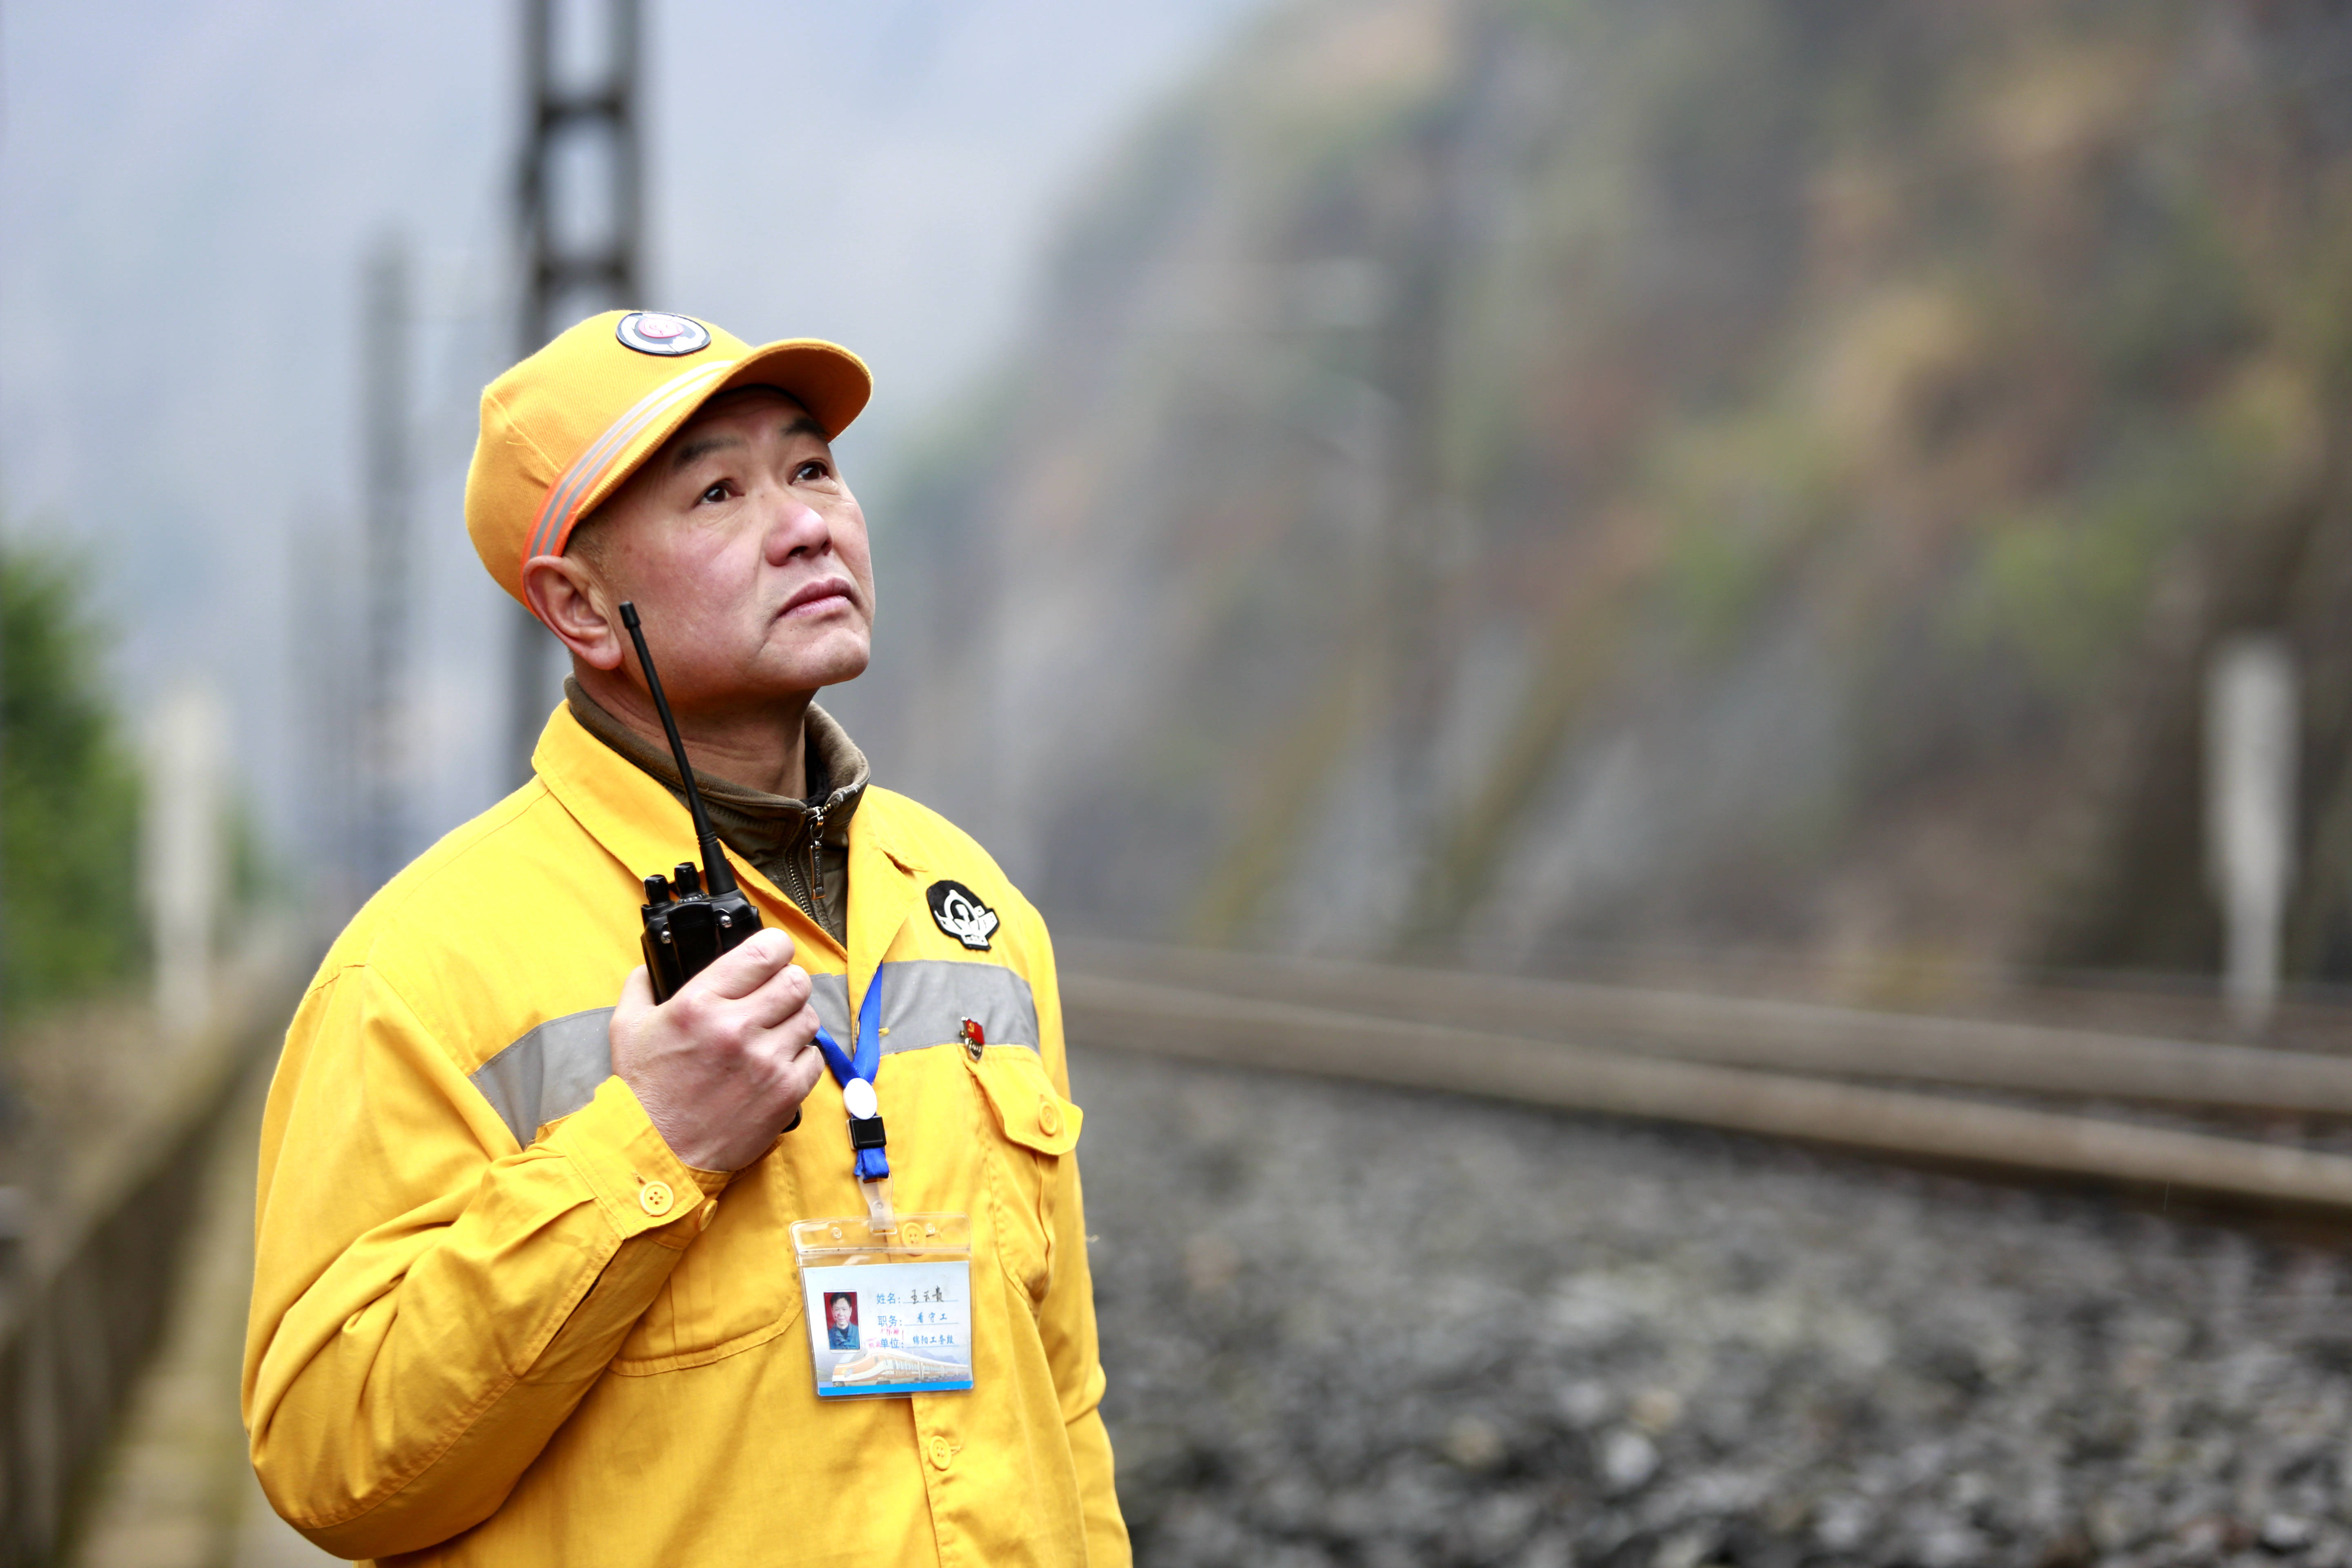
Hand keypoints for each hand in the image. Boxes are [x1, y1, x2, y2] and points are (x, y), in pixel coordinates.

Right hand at [608, 928, 825, 1171]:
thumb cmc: (643, 1093)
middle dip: (787, 983)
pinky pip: (814, 1057)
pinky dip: (800, 1058)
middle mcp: (737, 1027)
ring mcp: (766, 1061)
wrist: (657, 1154)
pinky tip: (775, 1064)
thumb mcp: (626, 1028)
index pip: (765, 952)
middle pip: (796, 981)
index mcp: (700, 1003)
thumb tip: (650, 967)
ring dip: (793, 1021)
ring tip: (771, 1034)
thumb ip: (641, 986)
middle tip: (772, 997)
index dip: (776, 948)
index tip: (772, 955)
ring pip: (808, 1018)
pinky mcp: (786, 1092)